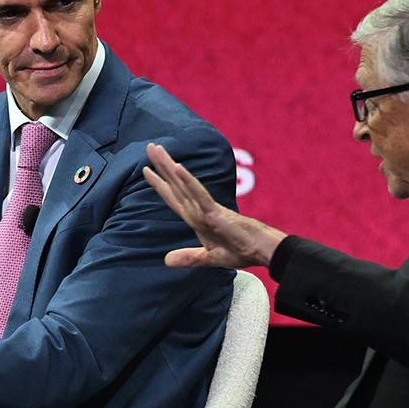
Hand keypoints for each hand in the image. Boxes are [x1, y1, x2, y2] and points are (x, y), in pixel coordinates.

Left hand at [142, 142, 287, 268]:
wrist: (262, 251)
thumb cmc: (242, 250)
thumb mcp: (210, 258)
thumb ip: (189, 258)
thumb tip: (166, 261)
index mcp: (196, 218)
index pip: (173, 197)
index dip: (159, 184)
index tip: (146, 169)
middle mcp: (199, 209)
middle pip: (175, 185)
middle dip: (161, 166)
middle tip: (150, 146)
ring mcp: (206, 208)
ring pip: (183, 184)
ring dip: (169, 166)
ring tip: (157, 149)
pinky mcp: (215, 212)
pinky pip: (199, 194)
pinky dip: (188, 181)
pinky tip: (177, 168)